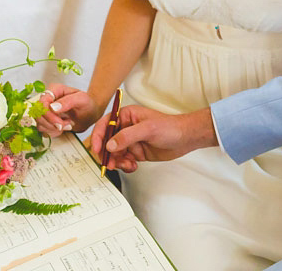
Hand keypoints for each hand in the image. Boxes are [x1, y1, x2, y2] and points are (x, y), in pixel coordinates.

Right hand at [35, 84, 100, 136]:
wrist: (90, 114)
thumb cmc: (87, 104)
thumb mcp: (82, 99)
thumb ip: (68, 101)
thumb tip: (53, 107)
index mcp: (55, 90)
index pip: (42, 102)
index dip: (48, 114)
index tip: (59, 122)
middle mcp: (48, 99)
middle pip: (38, 114)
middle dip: (51, 123)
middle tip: (65, 125)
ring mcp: (46, 110)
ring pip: (39, 123)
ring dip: (53, 128)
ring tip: (67, 125)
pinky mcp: (46, 120)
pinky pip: (42, 129)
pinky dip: (52, 132)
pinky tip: (63, 128)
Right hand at [94, 105, 216, 172]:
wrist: (185, 139)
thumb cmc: (170, 127)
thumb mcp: (148, 129)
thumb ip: (127, 136)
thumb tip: (110, 145)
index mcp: (127, 115)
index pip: (105, 124)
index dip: (98, 136)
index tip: (96, 148)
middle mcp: (126, 127)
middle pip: (107, 141)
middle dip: (106, 153)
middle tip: (109, 163)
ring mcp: (130, 141)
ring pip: (114, 153)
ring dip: (117, 161)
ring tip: (126, 165)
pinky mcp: (135, 152)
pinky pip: (123, 160)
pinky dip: (125, 165)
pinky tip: (133, 166)